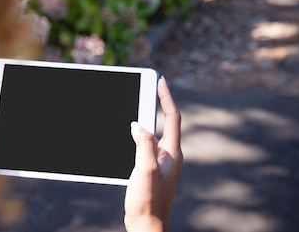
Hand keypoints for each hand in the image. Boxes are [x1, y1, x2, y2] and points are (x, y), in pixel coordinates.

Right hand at [124, 76, 182, 231]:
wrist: (147, 226)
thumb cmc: (148, 201)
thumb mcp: (145, 168)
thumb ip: (143, 143)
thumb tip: (138, 124)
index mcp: (172, 153)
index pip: (172, 117)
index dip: (166, 97)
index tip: (161, 81)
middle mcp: (169, 156)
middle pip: (164, 123)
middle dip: (156, 104)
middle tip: (147, 88)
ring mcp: (161, 164)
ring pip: (153, 135)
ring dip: (144, 120)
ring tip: (135, 107)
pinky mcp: (151, 171)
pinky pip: (145, 147)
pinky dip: (137, 137)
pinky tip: (126, 136)